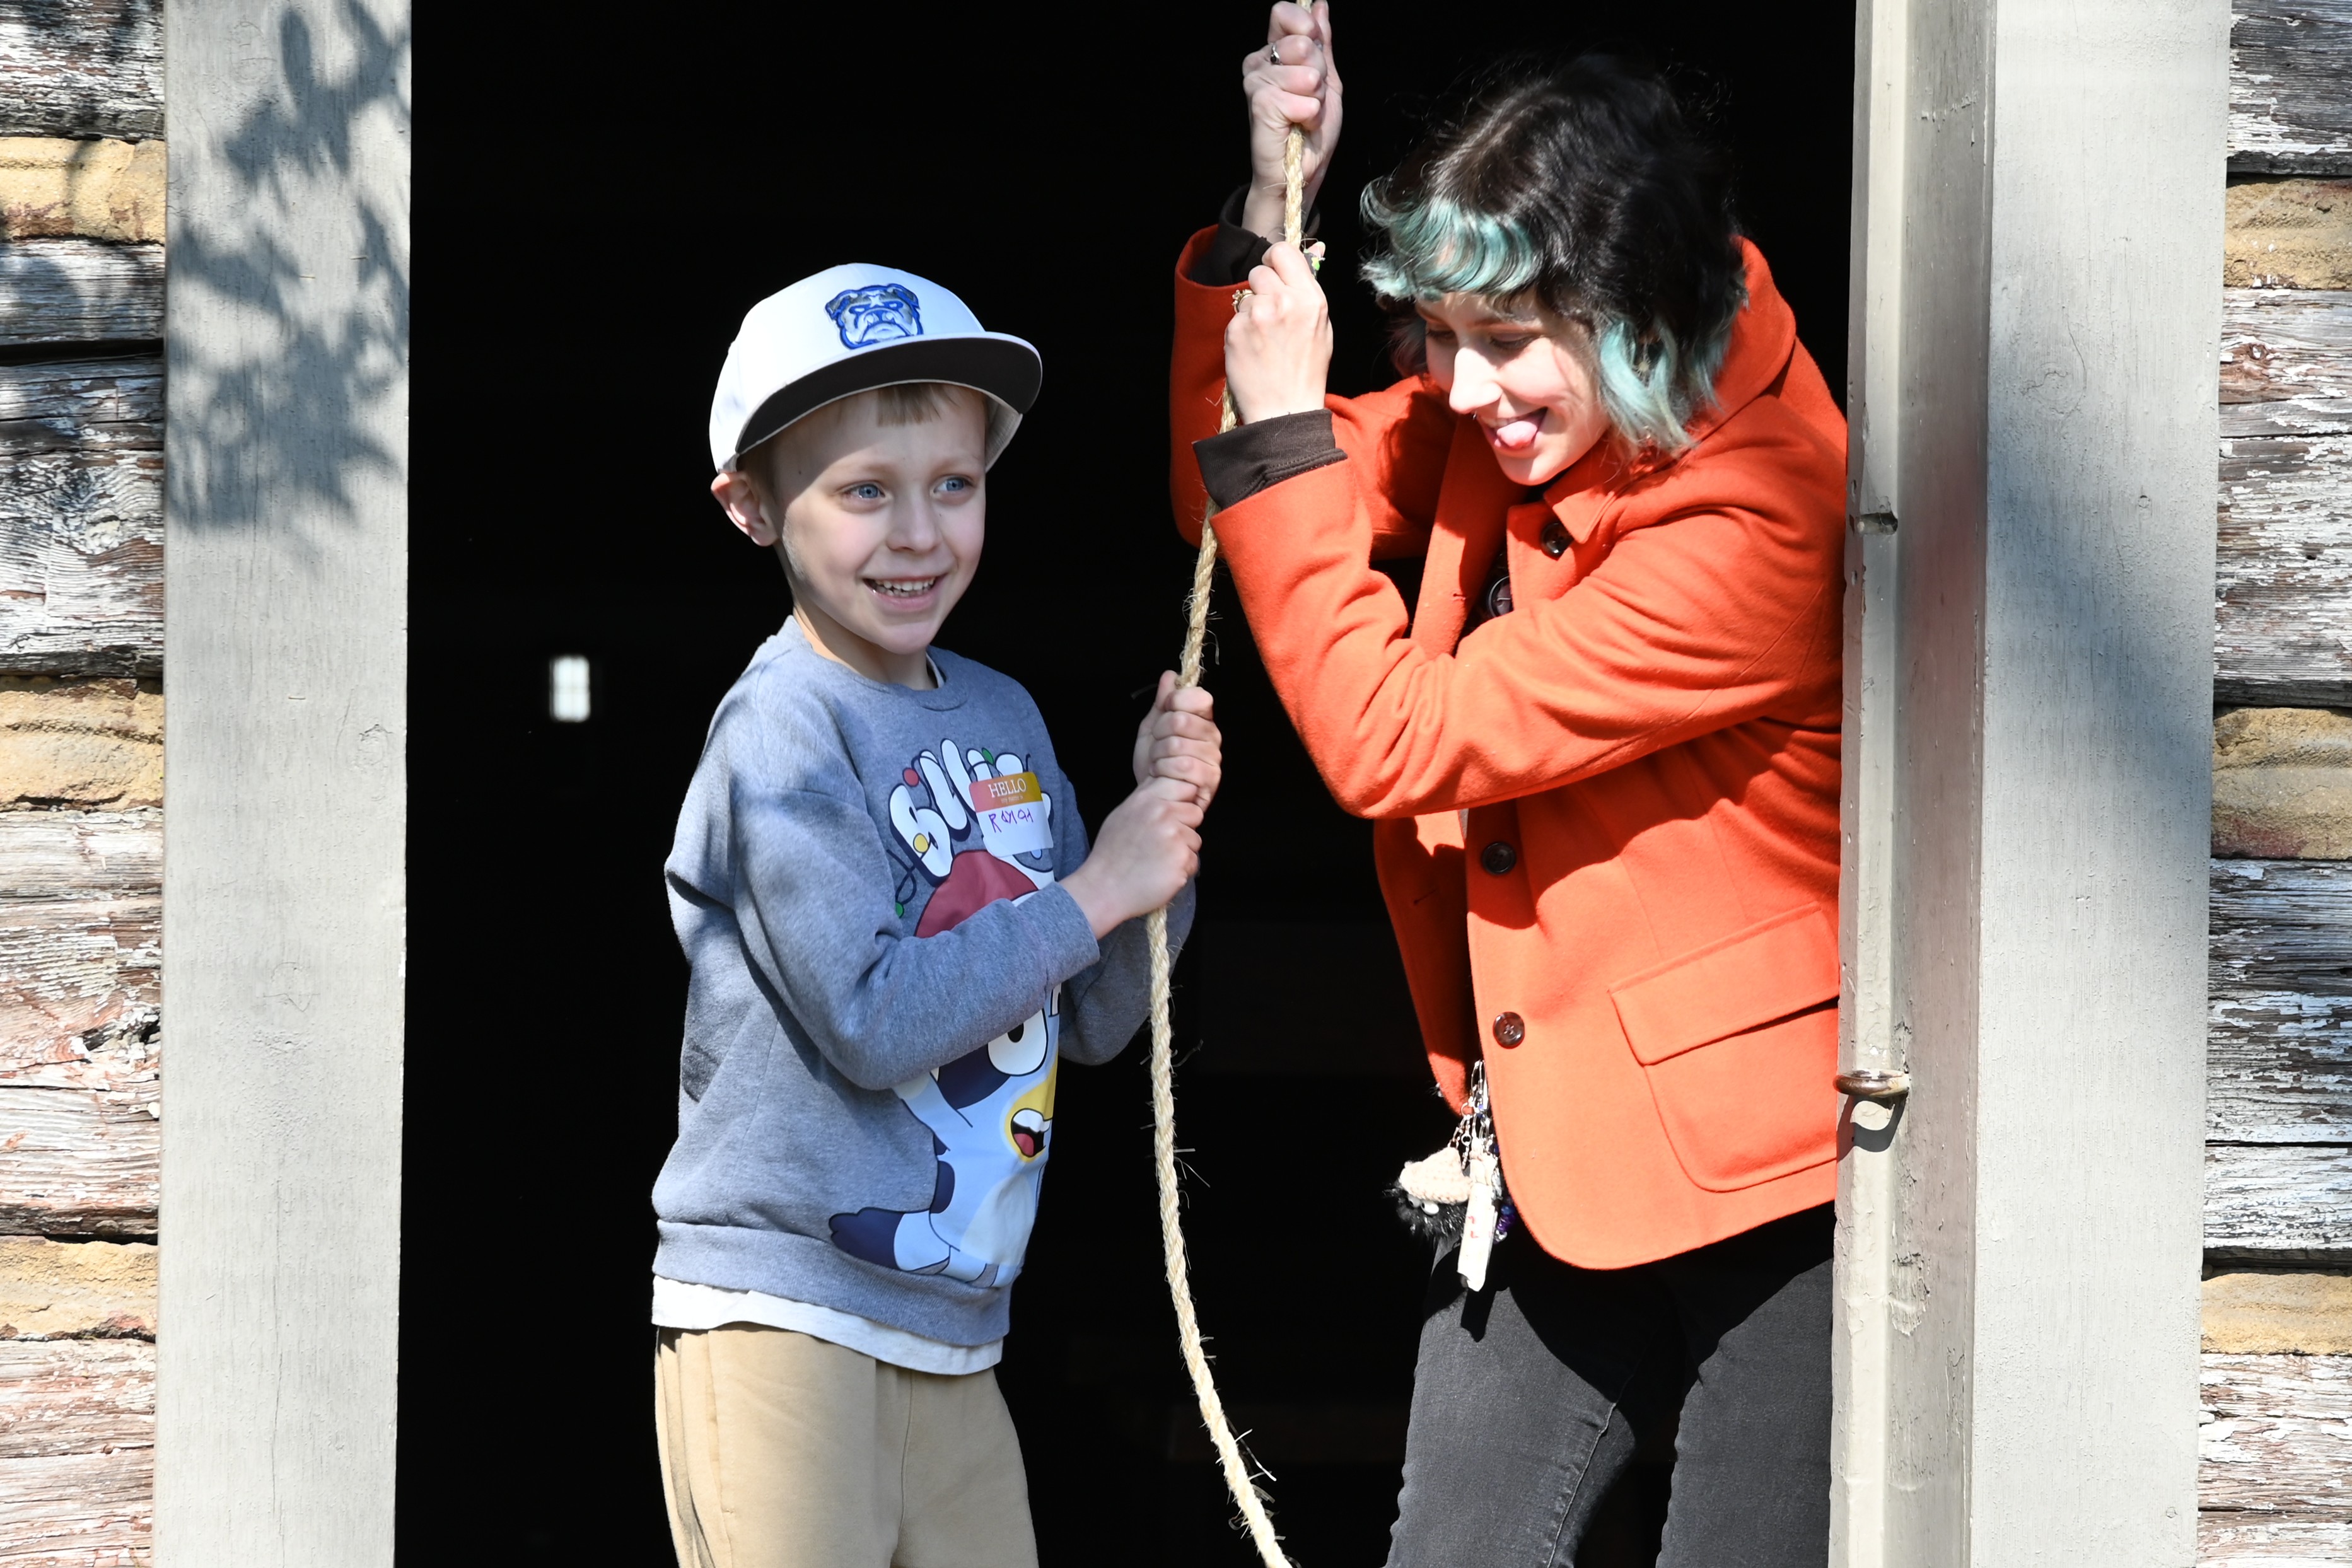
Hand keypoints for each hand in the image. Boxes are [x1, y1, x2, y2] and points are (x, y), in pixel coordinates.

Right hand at [1060, 778, 1203, 937]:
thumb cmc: (1111, 855)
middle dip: (1185, 827)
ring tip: (1158, 859)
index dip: (1182, 803)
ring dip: (1183, 851)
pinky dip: (1181, 869)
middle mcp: (1162, 813)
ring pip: (1195, 839)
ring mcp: (1174, 836)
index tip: (1170, 817)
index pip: (1185, 787)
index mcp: (1147, 799)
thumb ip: (1148, 799)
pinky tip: (1161, 872)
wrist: (1104, 889)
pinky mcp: (1182, 859)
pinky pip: (1193, 861)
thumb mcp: (1123, 814)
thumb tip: (1167, 786)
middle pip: (1195, 813)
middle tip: (1162, 842)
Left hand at [1131, 672, 1222, 808]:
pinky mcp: (1210, 779)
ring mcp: (1213, 758)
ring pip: (1177, 743)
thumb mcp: (1152, 727)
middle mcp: (1212, 736)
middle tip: (1158, 745)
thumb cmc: (1154, 762)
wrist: (1152, 795)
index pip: (1198, 697)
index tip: (1164, 712)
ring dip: (1158, 755)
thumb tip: (1170, 675)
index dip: (1174, 702)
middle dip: (1159, 734)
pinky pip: (1181, 766)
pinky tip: (1164, 775)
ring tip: (1159, 763)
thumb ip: (1162, 702)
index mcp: (1202, 719)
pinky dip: (1163, 770)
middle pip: (1180, 720)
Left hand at [1225, 241, 1331, 423]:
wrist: (1285, 409)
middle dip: (1261, 287)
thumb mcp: (1322, 327)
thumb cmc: (1306, 371)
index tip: (1273, 271)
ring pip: (1245, 297)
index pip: (1283, 252)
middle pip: (1259, 271)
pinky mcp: (1235, 331)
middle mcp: (1284, 301)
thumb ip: (1310, 290)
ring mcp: (1257, 316)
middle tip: (1268, 312)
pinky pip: (1234, 318)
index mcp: (1310, 298)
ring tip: (1263, 338)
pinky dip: (1240, 332)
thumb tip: (1315, 249)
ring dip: (1251, 312)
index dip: (1274, 259)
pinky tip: (1252, 350)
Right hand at [1240, 1, 1341, 239]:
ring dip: (1316, 98)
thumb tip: (1320, 6)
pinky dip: (1310, 115)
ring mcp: (1256, 82)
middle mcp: (1258, 63)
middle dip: (1318, 72)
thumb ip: (1322, 43)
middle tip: (1309, 97)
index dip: (1306, 27)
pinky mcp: (1261, 103)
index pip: (1283, 12)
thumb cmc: (1311, 130)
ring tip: (1304, 115)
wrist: (1302, 171)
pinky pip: (1303, 97)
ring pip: (1307, 72)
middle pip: (1302, 41)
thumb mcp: (1327, 80)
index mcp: (1273, 52)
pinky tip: (1299, 125)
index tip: (1314, 48)